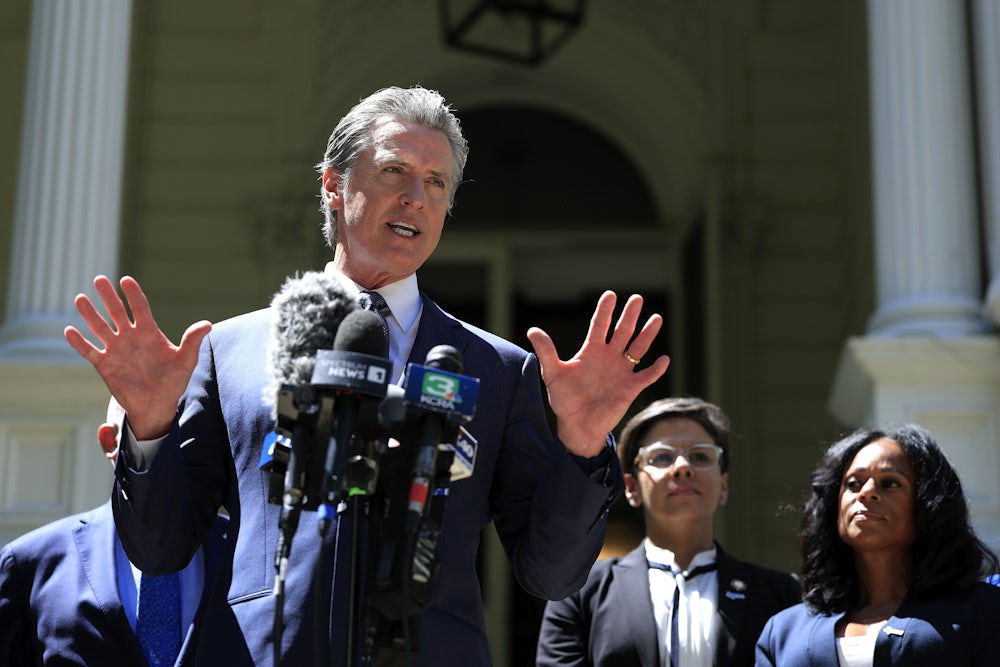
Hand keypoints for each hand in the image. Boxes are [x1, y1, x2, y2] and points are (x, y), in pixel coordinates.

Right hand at [64, 275, 211, 439]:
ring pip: (100, 328)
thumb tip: (207, 324)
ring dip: (90, 314)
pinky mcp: (105, 365)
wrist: (157, 404)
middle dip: (108, 297)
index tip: (126, 280)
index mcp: (149, 333)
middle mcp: (130, 337)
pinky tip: (69, 331)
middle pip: (117, 313)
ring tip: (80, 298)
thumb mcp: (186, 360)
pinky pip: (90, 352)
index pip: (140, 308)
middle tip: (99, 279)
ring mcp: (116, 350)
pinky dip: (79, 343)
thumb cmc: (173, 380)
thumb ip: (192, 341)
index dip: (133, 295)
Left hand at [526, 291, 669, 456]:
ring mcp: (621, 371)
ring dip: (647, 334)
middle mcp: (609, 357)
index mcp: (591, 351)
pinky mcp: (631, 388)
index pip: (600, 325)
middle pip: (622, 331)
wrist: (577, 424)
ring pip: (638, 348)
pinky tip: (664, 360)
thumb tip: (532, 330)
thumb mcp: (553, 373)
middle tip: (637, 298)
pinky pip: (646, 376)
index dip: (605, 311)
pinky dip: (656, 369)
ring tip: (656, 318)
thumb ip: (546, 352)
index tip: (611, 295)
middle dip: (629, 315)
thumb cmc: (564, 398)